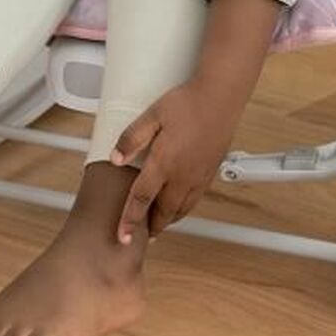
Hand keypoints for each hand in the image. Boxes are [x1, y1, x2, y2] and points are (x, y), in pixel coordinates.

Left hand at [110, 80, 241, 242]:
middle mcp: (182, 176)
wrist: (220, 98)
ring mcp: (198, 176)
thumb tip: (115, 158)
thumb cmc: (187, 103)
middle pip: (164, 211)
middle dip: (152, 226)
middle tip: (141, 235)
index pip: (141, 199)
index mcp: (164, 164)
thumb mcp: (152, 115)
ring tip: (159, 224)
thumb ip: (132, 138)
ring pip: (182, 209)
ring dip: (168, 220)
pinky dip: (183, 209)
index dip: (129, 220)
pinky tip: (180, 203)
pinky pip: (195, 200)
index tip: (122, 237)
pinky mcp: (210, 172)